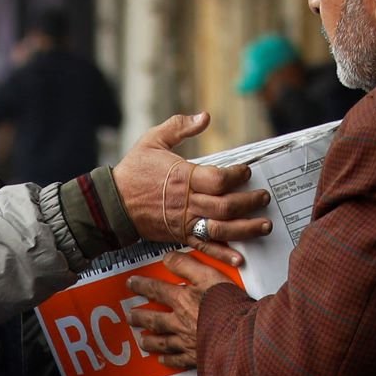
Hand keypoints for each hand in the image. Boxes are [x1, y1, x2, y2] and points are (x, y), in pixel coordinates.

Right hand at [112, 113, 271, 264]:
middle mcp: (186, 202)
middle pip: (225, 206)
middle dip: (250, 202)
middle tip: (264, 197)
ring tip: (264, 226)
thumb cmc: (132, 171)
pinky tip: (239, 258)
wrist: (111, 204)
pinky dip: (222, 254)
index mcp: (183, 177)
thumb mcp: (153, 139)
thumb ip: (179, 126)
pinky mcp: (179, 236)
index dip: (238, 175)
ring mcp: (183, 222)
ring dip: (245, 229)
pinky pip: (204, 247)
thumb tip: (204, 117)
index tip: (247, 172)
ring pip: (220, 229)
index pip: (219, 179)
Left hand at [124, 250, 239, 369]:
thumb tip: (169, 257)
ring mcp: (186, 341)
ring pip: (162, 342)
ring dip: (150, 341)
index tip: (131, 284)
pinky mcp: (196, 357)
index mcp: (182, 301)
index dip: (142, 286)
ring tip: (142, 340)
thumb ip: (187, 265)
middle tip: (130, 317)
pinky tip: (163, 360)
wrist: (242, 335)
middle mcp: (180, 322)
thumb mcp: (209, 275)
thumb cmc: (229, 306)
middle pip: (154, 319)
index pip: (156, 290)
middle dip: (140, 317)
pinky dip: (168, 360)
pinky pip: (178, 360)